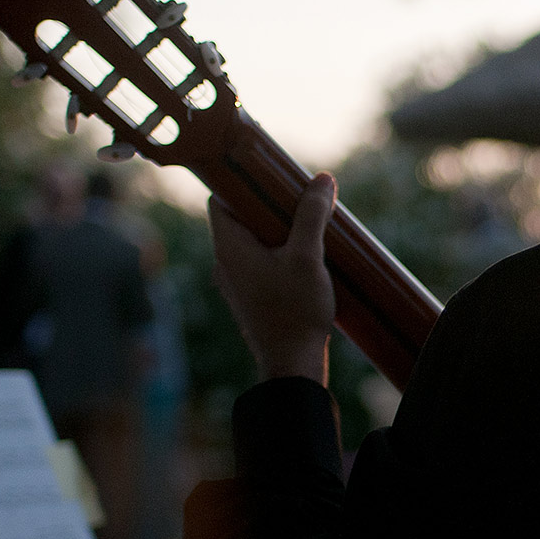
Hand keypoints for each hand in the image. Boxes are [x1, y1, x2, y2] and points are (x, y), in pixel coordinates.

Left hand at [208, 173, 336, 384]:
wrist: (292, 364)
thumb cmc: (294, 311)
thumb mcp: (307, 257)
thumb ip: (311, 215)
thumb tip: (321, 181)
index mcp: (228, 247)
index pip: (218, 199)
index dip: (239, 183)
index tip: (265, 174)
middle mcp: (225, 264)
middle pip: (238, 219)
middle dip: (266, 206)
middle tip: (296, 198)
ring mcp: (236, 284)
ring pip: (251, 242)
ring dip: (275, 231)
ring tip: (306, 227)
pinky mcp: (251, 298)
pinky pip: (259, 263)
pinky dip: (277, 253)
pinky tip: (304, 257)